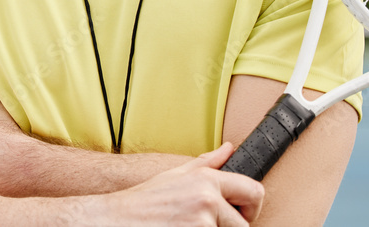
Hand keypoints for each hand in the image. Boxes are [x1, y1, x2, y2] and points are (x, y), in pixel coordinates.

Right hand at [93, 143, 263, 225]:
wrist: (115, 220)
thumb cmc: (143, 201)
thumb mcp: (175, 174)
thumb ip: (206, 164)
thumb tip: (228, 149)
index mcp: (206, 180)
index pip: (254, 192)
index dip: (251, 209)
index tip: (241, 216)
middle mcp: (207, 200)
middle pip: (244, 226)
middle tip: (206, 226)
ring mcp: (202, 224)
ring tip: (187, 226)